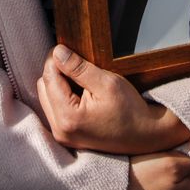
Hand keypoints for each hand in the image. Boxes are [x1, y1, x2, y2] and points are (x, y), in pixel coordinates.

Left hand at [37, 45, 189, 154]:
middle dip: (57, 73)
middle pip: (43, 88)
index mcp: (68, 117)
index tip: (72, 52)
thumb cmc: (131, 110)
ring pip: (47, 97)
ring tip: (83, 82)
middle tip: (80, 68)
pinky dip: (64, 97)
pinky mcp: (67, 136)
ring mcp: (62, 136)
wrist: (146, 136)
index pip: (49, 77)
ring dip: (60, 85)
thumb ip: (78, 68)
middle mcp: (60, 130)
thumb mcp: (107, 82)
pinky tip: (81, 94)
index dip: (58, 60)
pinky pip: (55, 109)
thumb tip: (57, 52)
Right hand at [121, 152, 189, 189]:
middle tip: (161, 151)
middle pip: (189, 169)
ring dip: (166, 166)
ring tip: (150, 160)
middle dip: (178, 158)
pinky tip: (145, 172)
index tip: (175, 142)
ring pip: (175, 175)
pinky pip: (162, 183)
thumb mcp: (171, 164)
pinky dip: (156, 175)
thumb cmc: (141, 182)